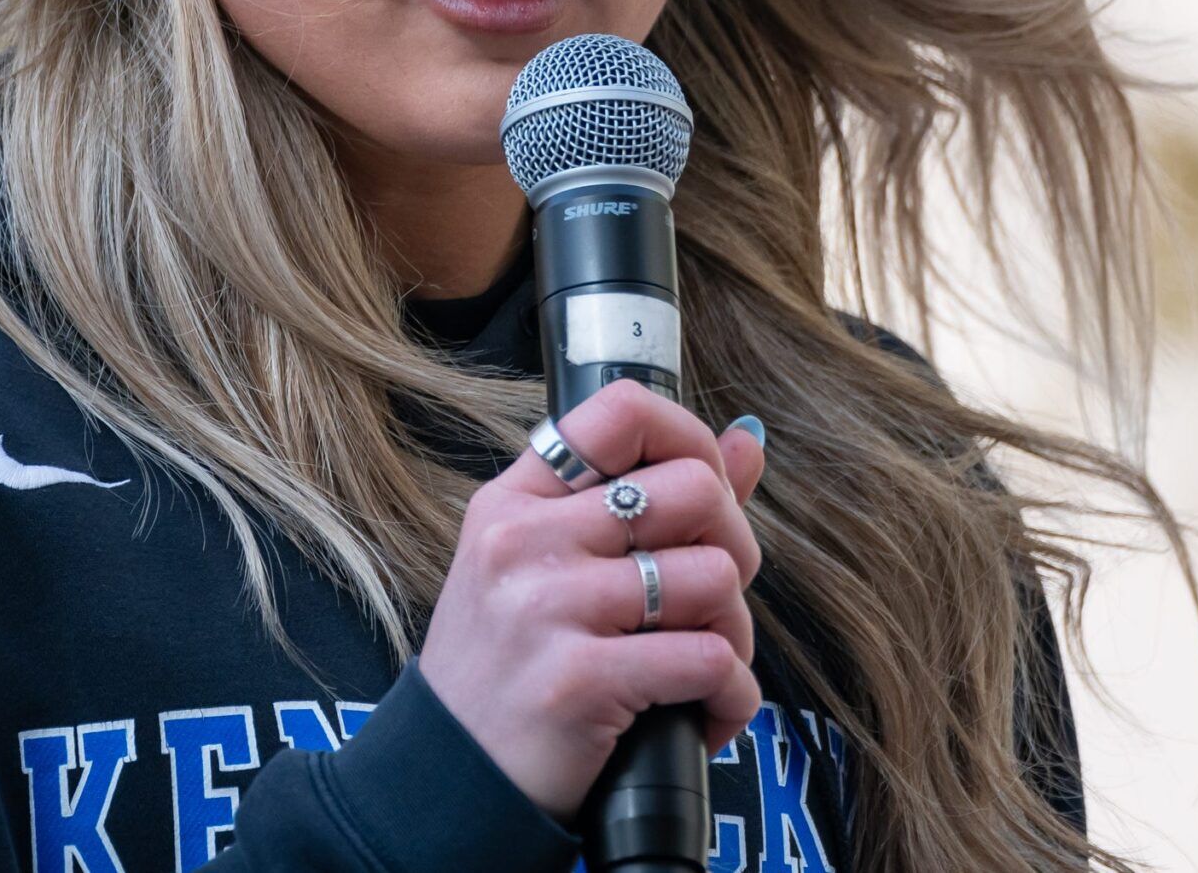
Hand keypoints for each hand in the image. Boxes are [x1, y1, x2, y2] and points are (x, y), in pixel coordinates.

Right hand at [417, 379, 768, 823]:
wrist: (450, 784)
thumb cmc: (509, 671)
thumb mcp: (547, 570)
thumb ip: (646, 500)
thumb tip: (747, 439)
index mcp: (515, 502)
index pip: (623, 413)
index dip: (693, 441)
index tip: (707, 494)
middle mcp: (524, 542)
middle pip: (695, 491)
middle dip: (733, 548)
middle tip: (708, 599)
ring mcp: (547, 608)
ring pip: (715, 578)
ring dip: (732, 634)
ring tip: (700, 666)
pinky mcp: (578, 681)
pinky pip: (711, 661)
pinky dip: (729, 697)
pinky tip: (701, 715)